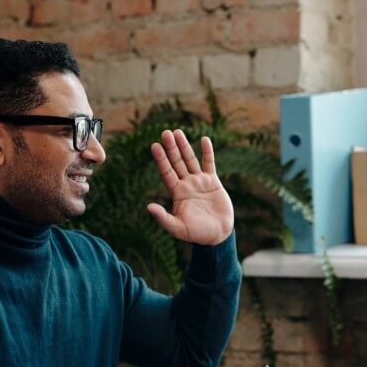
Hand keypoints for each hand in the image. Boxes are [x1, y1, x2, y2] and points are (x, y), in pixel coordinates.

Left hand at [147, 129, 233, 245]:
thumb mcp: (177, 228)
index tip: (155, 146)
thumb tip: (149, 207)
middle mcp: (186, 184)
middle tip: (165, 132)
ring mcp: (199, 181)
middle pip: (176, 162)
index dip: (161, 159)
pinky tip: (204, 139)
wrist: (218, 235)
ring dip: (184, 146)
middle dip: (171, 148)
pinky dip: (207, 152)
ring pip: (190, 160)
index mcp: (177, 193)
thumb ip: (163, 218)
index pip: (166, 172)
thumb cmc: (196, 233)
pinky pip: (209, 163)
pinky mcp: (213, 182)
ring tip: (178, 132)